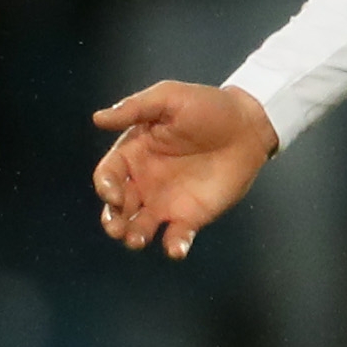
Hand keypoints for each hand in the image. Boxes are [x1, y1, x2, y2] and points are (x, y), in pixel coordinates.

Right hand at [90, 81, 277, 258]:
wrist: (248, 125)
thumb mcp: (169, 97)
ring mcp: (166, 202)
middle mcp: (144, 181)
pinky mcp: (191, 216)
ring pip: (139, 226)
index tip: (114, 194)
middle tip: (117, 228)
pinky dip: (173, 247)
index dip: (105, 186)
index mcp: (134, 153)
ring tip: (137, 240)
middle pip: (117, 207)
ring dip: (134, 236)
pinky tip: (176, 249)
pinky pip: (177, 237)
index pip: (108, 175)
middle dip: (112, 220)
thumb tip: (97, 118)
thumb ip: (135, 108)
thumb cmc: (207, 106)